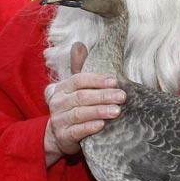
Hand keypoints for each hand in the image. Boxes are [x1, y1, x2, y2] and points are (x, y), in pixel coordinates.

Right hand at [44, 42, 125, 165]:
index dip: (97, 80)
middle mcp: (58, 103)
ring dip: (99, 111)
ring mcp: (59, 120)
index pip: (79, 80)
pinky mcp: (63, 136)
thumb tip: (79, 44)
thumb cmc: (72, 109)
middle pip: (81, 96)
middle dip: (103, 96)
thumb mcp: (74, 89)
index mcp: (62, 88)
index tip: (115, 82)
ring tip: (117, 111)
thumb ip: (79, 68)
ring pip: (80, 113)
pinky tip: (102, 125)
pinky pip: (77, 131)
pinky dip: (89, 127)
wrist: (57, 136)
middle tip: (122, 97)